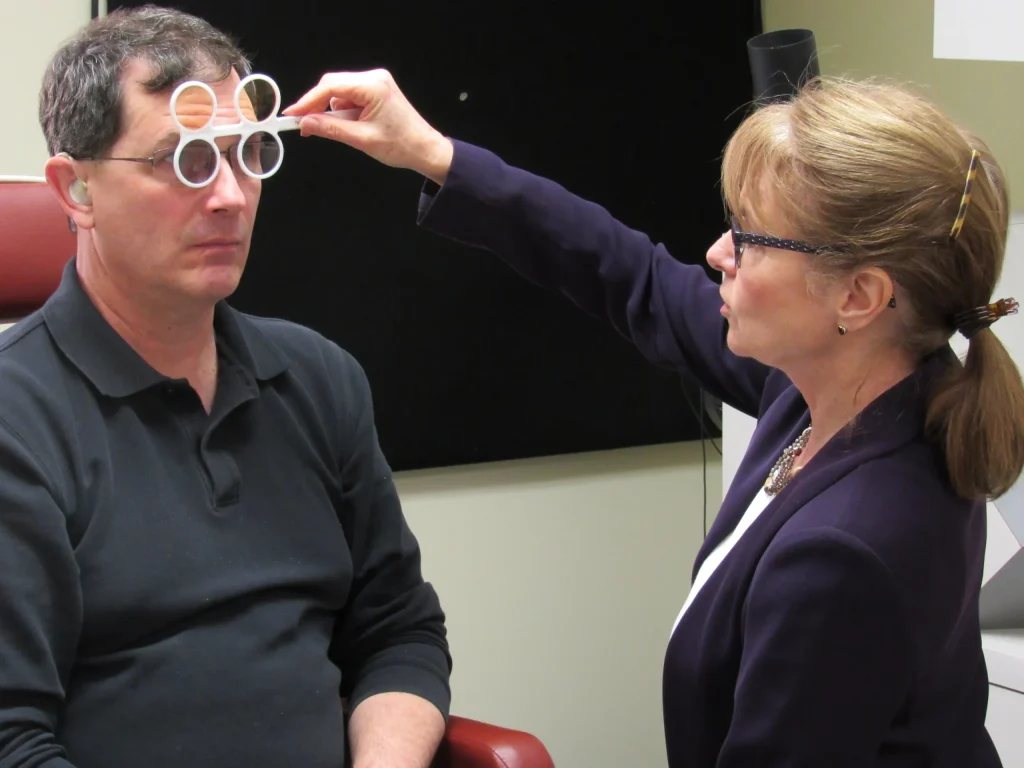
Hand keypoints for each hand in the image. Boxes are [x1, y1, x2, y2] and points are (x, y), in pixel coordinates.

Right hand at [282, 69, 453, 184]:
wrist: (425, 150)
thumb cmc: (402, 145)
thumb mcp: (362, 140)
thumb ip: (331, 129)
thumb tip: (306, 123)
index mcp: (373, 86)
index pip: (330, 87)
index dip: (308, 101)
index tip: (293, 114)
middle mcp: (375, 78)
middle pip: (333, 86)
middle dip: (319, 106)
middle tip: (305, 126)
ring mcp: (376, 83)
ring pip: (340, 93)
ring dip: (335, 112)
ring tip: (347, 132)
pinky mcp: (376, 91)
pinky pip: (350, 97)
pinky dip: (345, 112)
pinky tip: (353, 126)